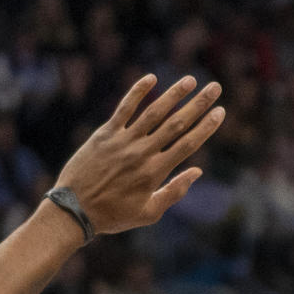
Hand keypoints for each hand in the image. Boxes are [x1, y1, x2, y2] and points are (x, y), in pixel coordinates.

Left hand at [56, 75, 224, 235]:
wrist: (74, 210)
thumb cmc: (113, 215)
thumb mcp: (148, 213)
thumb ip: (174, 191)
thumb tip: (197, 171)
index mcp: (155, 172)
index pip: (188, 144)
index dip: (206, 126)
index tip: (220, 112)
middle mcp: (142, 153)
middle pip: (176, 124)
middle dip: (198, 104)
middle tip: (215, 87)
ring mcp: (123, 141)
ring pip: (153, 113)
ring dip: (173, 94)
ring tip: (190, 80)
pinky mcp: (105, 134)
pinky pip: (124, 109)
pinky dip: (137, 93)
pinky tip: (151, 78)